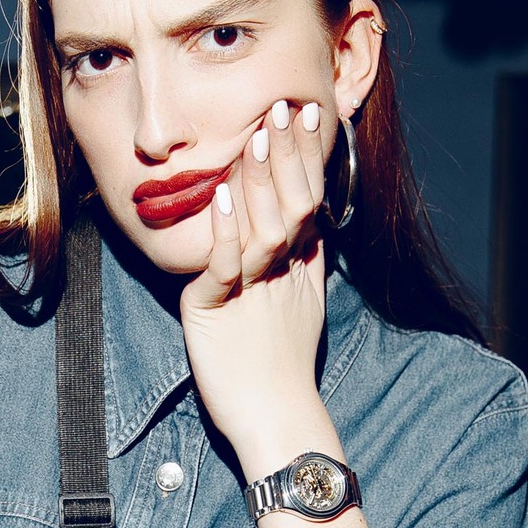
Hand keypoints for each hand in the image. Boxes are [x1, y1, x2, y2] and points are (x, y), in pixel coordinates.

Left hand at [179, 99, 332, 475]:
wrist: (275, 420)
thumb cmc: (280, 370)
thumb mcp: (300, 308)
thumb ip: (302, 265)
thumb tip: (309, 225)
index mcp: (301, 270)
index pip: (310, 201)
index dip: (307, 158)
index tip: (308, 115)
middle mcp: (283, 275)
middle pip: (292, 206)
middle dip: (287, 156)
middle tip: (285, 107)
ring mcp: (254, 293)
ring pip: (262, 229)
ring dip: (258, 182)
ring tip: (256, 138)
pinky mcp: (220, 313)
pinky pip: (224, 266)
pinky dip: (223, 230)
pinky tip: (218, 195)